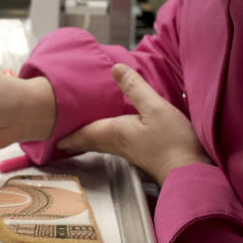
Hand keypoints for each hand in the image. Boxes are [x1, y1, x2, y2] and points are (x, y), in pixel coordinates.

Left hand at [56, 64, 211, 184]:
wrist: (190, 173)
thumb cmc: (173, 144)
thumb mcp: (154, 108)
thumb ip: (135, 88)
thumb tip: (115, 69)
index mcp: (116, 132)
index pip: (85, 133)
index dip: (68, 134)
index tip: (53, 136)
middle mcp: (120, 144)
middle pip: (91, 140)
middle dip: (76, 137)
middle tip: (62, 136)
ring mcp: (132, 152)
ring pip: (104, 143)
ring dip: (91, 138)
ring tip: (83, 133)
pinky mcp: (145, 155)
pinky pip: (119, 144)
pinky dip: (110, 138)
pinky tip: (117, 134)